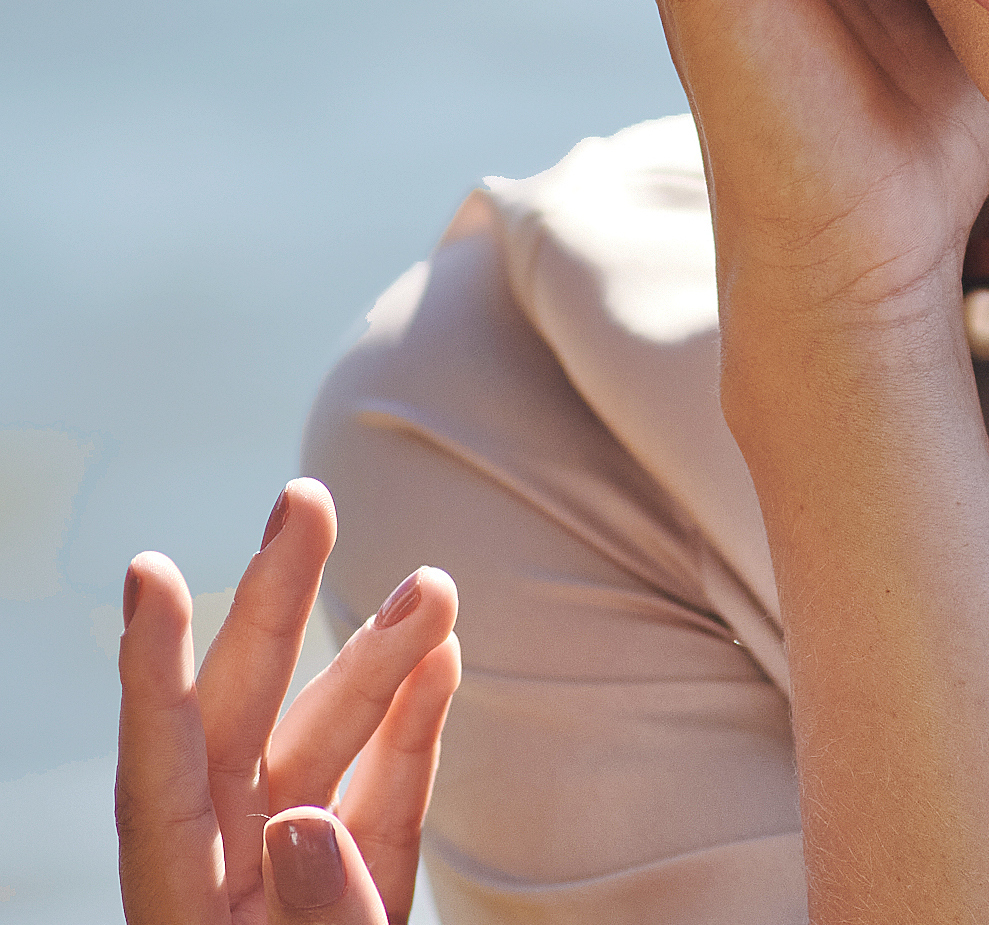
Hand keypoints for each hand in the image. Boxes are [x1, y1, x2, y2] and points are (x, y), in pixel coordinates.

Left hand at [117, 478, 459, 924]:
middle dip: (276, 603)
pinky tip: (443, 656)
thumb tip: (306, 823)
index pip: (159, 771)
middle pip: (240, 720)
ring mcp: (293, 876)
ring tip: (435, 587)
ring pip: (323, 743)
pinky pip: (382, 789)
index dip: (153, 671)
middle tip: (306, 499)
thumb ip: (313, 919)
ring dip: (380, 658)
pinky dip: (412, 723)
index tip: (151, 571)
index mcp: (182, 912)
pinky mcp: (360, 884)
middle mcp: (226, 876)